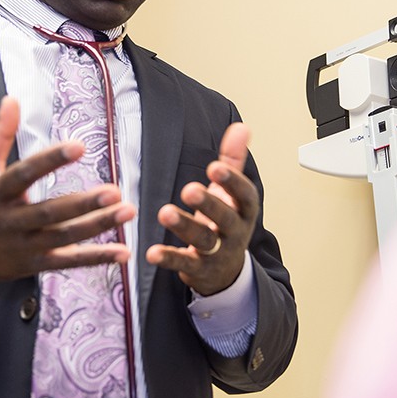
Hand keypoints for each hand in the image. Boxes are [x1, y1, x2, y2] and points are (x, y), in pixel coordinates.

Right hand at [0, 96, 134, 285]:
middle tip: (114, 191)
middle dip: (82, 203)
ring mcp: (24, 246)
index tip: (79, 146)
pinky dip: (96, 258)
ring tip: (127, 211)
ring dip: (97, 226)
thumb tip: (12, 99)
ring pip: (64, 237)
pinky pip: (69, 262)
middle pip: (49, 212)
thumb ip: (0, 135)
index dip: (51, 161)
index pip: (24, 174)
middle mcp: (10, 221)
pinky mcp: (36, 264)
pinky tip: (123, 252)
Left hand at [147, 122, 256, 295]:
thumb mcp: (232, 192)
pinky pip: (184, 264)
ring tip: (164, 213)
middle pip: (225, 218)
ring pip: (203, 240)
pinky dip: (169, 258)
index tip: (215, 167)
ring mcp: (218, 253)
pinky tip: (152, 252)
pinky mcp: (199, 270)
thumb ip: (233, 160)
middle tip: (189, 190)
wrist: (226, 271)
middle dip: (209, 204)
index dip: (232, 182)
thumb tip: (242, 126)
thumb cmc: (225, 222)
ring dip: (184, 226)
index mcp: (244, 210)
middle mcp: (235, 232)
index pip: (244, 195)